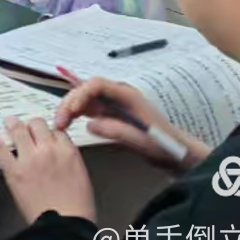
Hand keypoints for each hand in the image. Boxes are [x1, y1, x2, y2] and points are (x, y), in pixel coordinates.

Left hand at [0, 116, 95, 224]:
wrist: (65, 227)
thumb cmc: (77, 208)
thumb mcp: (81, 176)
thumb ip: (68, 159)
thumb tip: (58, 152)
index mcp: (69, 152)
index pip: (56, 130)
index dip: (49, 132)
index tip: (44, 134)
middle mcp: (49, 150)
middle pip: (37, 124)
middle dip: (32, 125)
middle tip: (26, 128)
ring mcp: (30, 159)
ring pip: (18, 129)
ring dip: (12, 124)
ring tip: (8, 122)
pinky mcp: (14, 171)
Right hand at [55, 75, 209, 169]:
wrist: (179, 154)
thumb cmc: (165, 146)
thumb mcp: (141, 141)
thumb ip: (116, 131)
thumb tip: (90, 124)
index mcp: (128, 95)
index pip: (97, 84)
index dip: (80, 94)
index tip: (71, 110)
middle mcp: (120, 95)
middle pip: (87, 89)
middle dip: (70, 102)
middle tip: (59, 121)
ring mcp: (115, 104)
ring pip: (85, 98)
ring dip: (70, 108)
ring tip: (61, 124)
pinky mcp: (113, 114)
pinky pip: (90, 108)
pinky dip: (77, 114)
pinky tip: (70, 124)